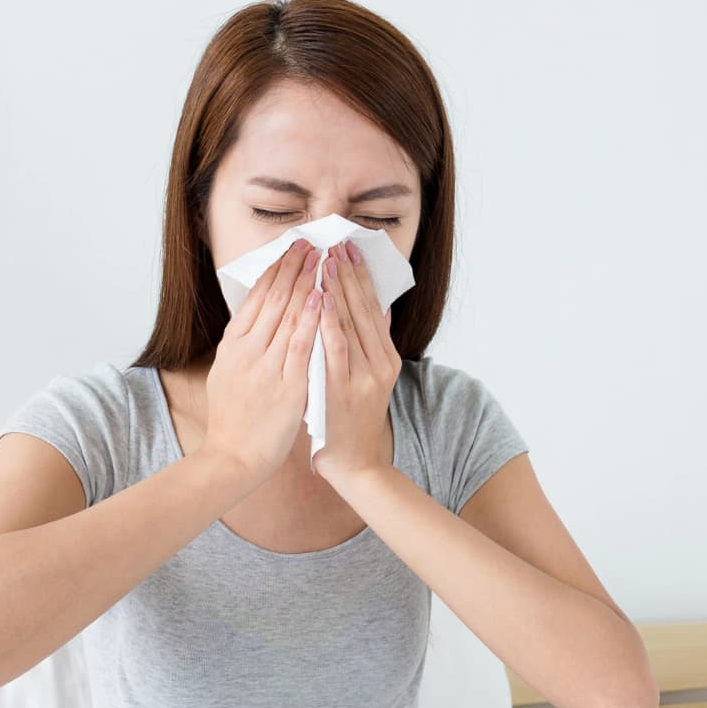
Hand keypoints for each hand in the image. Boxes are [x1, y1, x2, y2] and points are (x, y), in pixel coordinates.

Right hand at [197, 238, 322, 482]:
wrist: (233, 459)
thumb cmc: (232, 420)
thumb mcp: (226, 374)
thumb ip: (241, 347)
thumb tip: (251, 321)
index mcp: (233, 346)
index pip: (256, 298)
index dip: (275, 271)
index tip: (290, 249)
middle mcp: (247, 351)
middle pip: (273, 300)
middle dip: (293, 268)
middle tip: (310, 242)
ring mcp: (265, 368)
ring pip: (288, 316)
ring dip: (305, 283)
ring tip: (320, 258)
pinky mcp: (285, 387)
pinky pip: (300, 347)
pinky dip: (309, 320)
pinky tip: (320, 298)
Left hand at [311, 238, 399, 484]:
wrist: (354, 463)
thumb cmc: (352, 419)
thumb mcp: (370, 379)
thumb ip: (373, 344)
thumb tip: (379, 306)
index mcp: (386, 358)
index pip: (372, 308)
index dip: (360, 277)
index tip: (347, 250)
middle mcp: (380, 364)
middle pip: (363, 309)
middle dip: (349, 274)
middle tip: (337, 244)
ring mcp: (364, 376)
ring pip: (351, 323)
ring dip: (338, 290)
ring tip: (327, 261)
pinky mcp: (344, 389)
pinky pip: (335, 348)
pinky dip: (328, 322)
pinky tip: (320, 301)